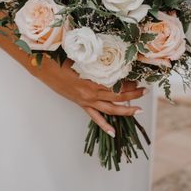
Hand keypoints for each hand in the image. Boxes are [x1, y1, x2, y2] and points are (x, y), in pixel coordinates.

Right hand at [29, 57, 145, 136]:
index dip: (130, 84)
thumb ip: (99, 62)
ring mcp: (87, 101)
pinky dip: (104, 125)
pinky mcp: (81, 104)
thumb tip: (113, 59)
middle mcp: (92, 93)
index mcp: (94, 80)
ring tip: (138, 111)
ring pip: (110, 109)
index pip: (118, 85)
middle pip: (118, 97)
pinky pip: (95, 117)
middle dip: (133, 95)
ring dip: (125, 110)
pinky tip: (113, 132)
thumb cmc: (63, 59)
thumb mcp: (84, 58)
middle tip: (145, 91)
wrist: (45, 68)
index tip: (140, 79)